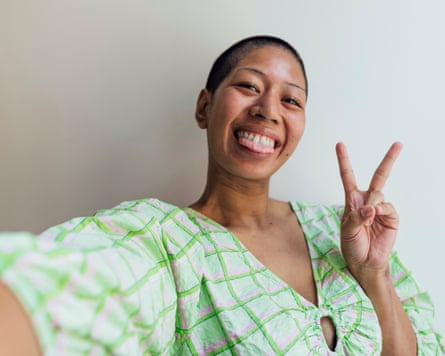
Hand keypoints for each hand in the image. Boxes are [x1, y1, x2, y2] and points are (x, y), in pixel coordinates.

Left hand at [335, 142, 402, 280]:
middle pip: (379, 175)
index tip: (340, 144)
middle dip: (389, 159)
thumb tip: (371, 207)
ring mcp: (380, 207)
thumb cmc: (352, 245)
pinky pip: (388, 206)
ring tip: (366, 220)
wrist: (364, 262)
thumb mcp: (346, 230)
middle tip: (398, 143)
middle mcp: (367, 200)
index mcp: (352, 200)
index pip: (348, 176)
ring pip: (378, 193)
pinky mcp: (391, 216)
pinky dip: (380, 211)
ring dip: (371, 205)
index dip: (344, 160)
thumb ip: (356, 217)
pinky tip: (375, 218)